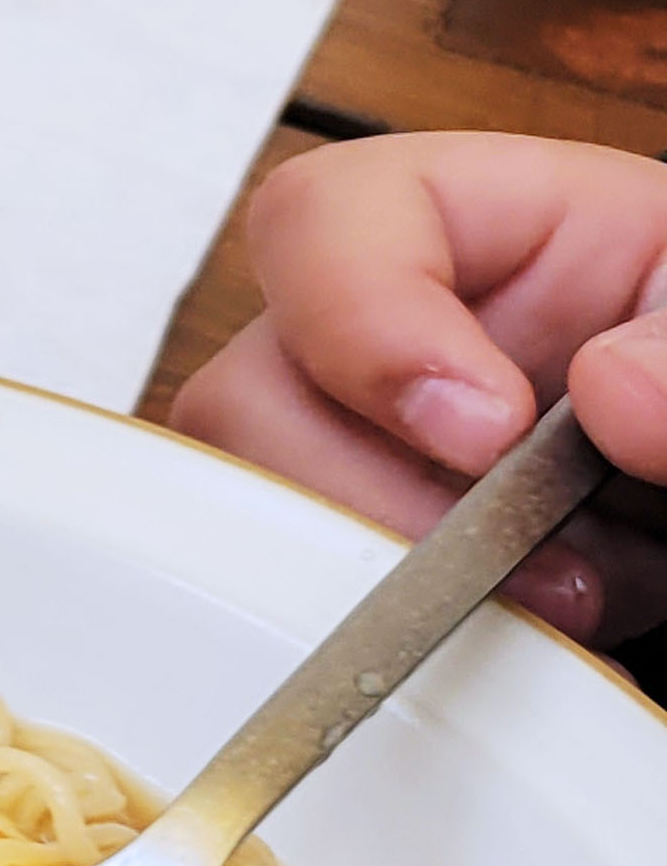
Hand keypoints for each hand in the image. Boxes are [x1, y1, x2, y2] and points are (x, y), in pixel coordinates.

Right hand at [167, 134, 666, 636]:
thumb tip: (614, 391)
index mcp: (489, 225)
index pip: (324, 222)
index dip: (362, 325)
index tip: (487, 431)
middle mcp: (400, 333)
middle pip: (252, 394)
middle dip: (379, 502)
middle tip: (535, 565)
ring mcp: (371, 447)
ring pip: (264, 518)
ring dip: (406, 582)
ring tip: (569, 602)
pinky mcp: (383, 549)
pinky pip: (321, 604)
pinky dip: (424, 644)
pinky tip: (539, 637)